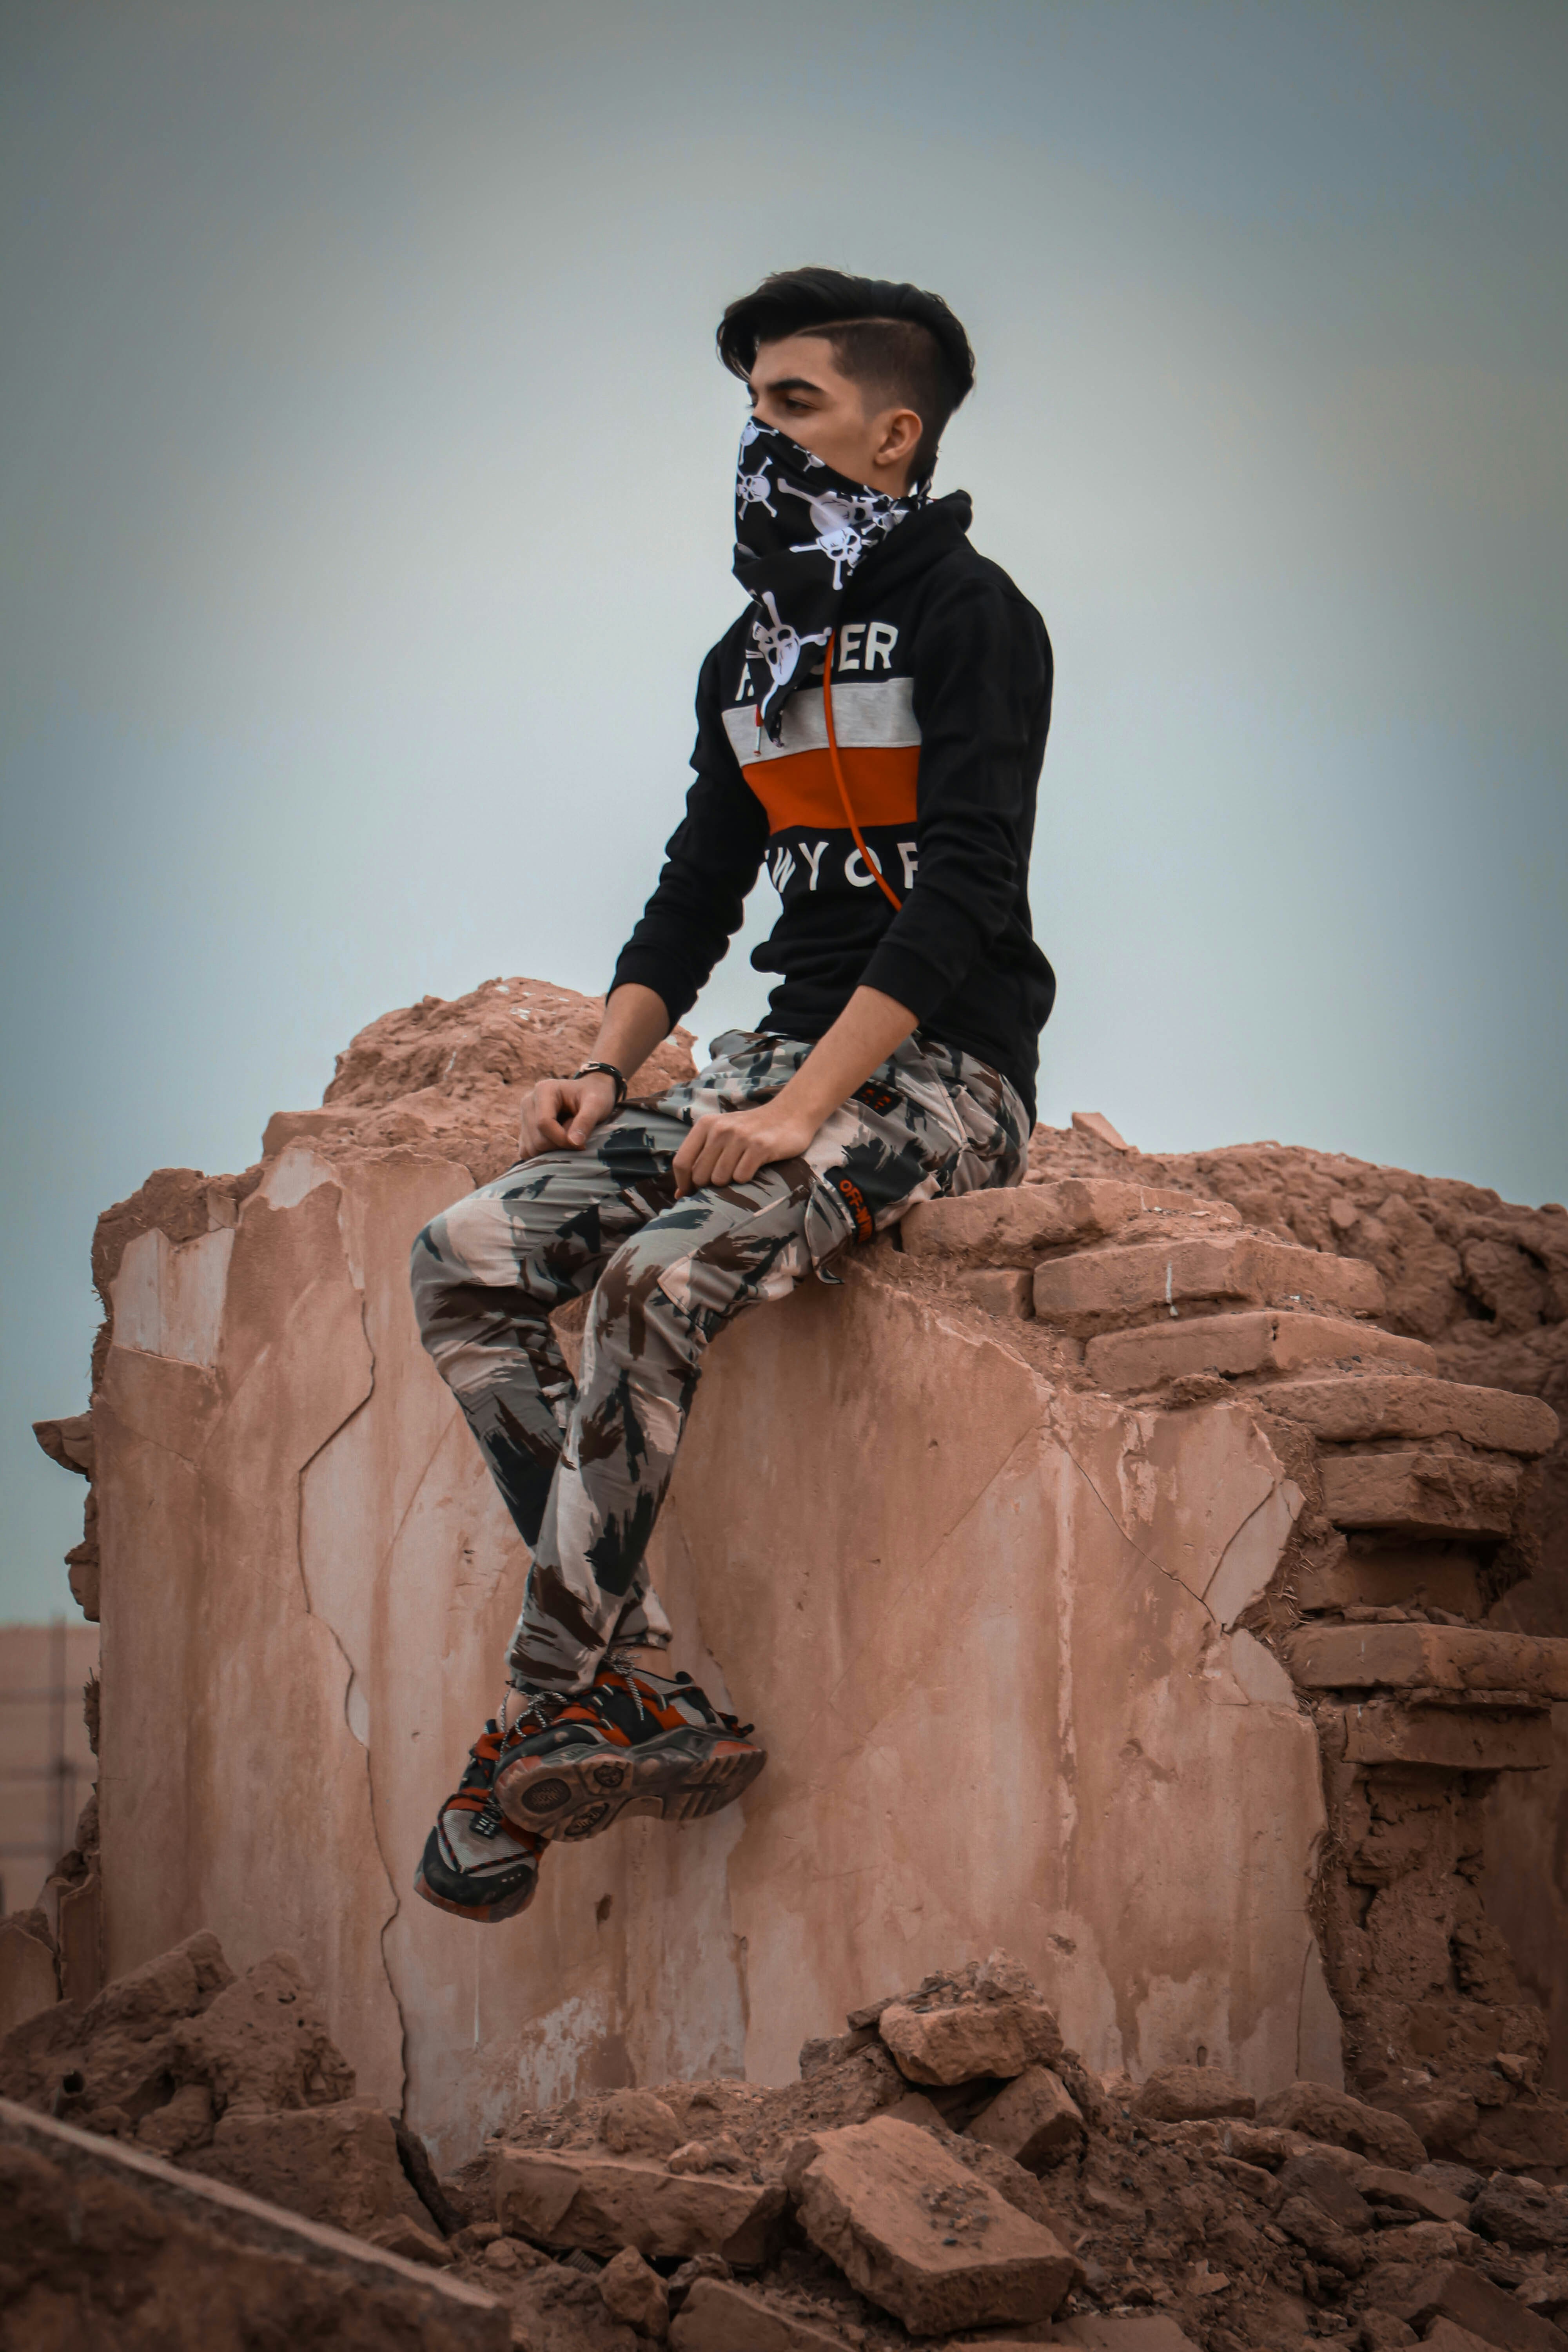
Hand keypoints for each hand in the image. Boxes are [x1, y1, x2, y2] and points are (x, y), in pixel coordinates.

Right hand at [518, 1072, 619, 1159]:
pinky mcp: (524, 1130)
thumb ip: (586, 1121)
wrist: (589, 1094)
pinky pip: (527, 1152)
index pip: (543, 1123)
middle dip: (559, 1146)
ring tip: (567, 1137)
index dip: (562, 1139)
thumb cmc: (595, 1096)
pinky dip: (542, 1155)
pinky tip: (558, 1145)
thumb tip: (574, 1143)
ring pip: (531, 1148)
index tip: (581, 1144)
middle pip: (537, 1139)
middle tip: (577, 1139)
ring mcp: (524, 1116)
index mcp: (543, 1090)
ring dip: (552, 1151)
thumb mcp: (596, 1105)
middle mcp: (528, 1102)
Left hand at [673, 1100, 820, 1195]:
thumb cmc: (750, 1130)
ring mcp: (740, 1137)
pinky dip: (746, 1179)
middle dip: (709, 1185)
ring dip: (729, 1182)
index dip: (684, 1184)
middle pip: (700, 1176)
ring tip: (741, 1168)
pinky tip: (754, 1167)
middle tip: (725, 1178)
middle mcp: (720, 1129)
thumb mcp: (720, 1134)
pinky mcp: (760, 1147)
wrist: (789, 1114)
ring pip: (720, 1179)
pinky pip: (741, 1177)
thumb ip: (699, 1158)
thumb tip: (679, 1195)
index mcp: (706, 1124)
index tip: (691, 1194)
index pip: (682, 1162)